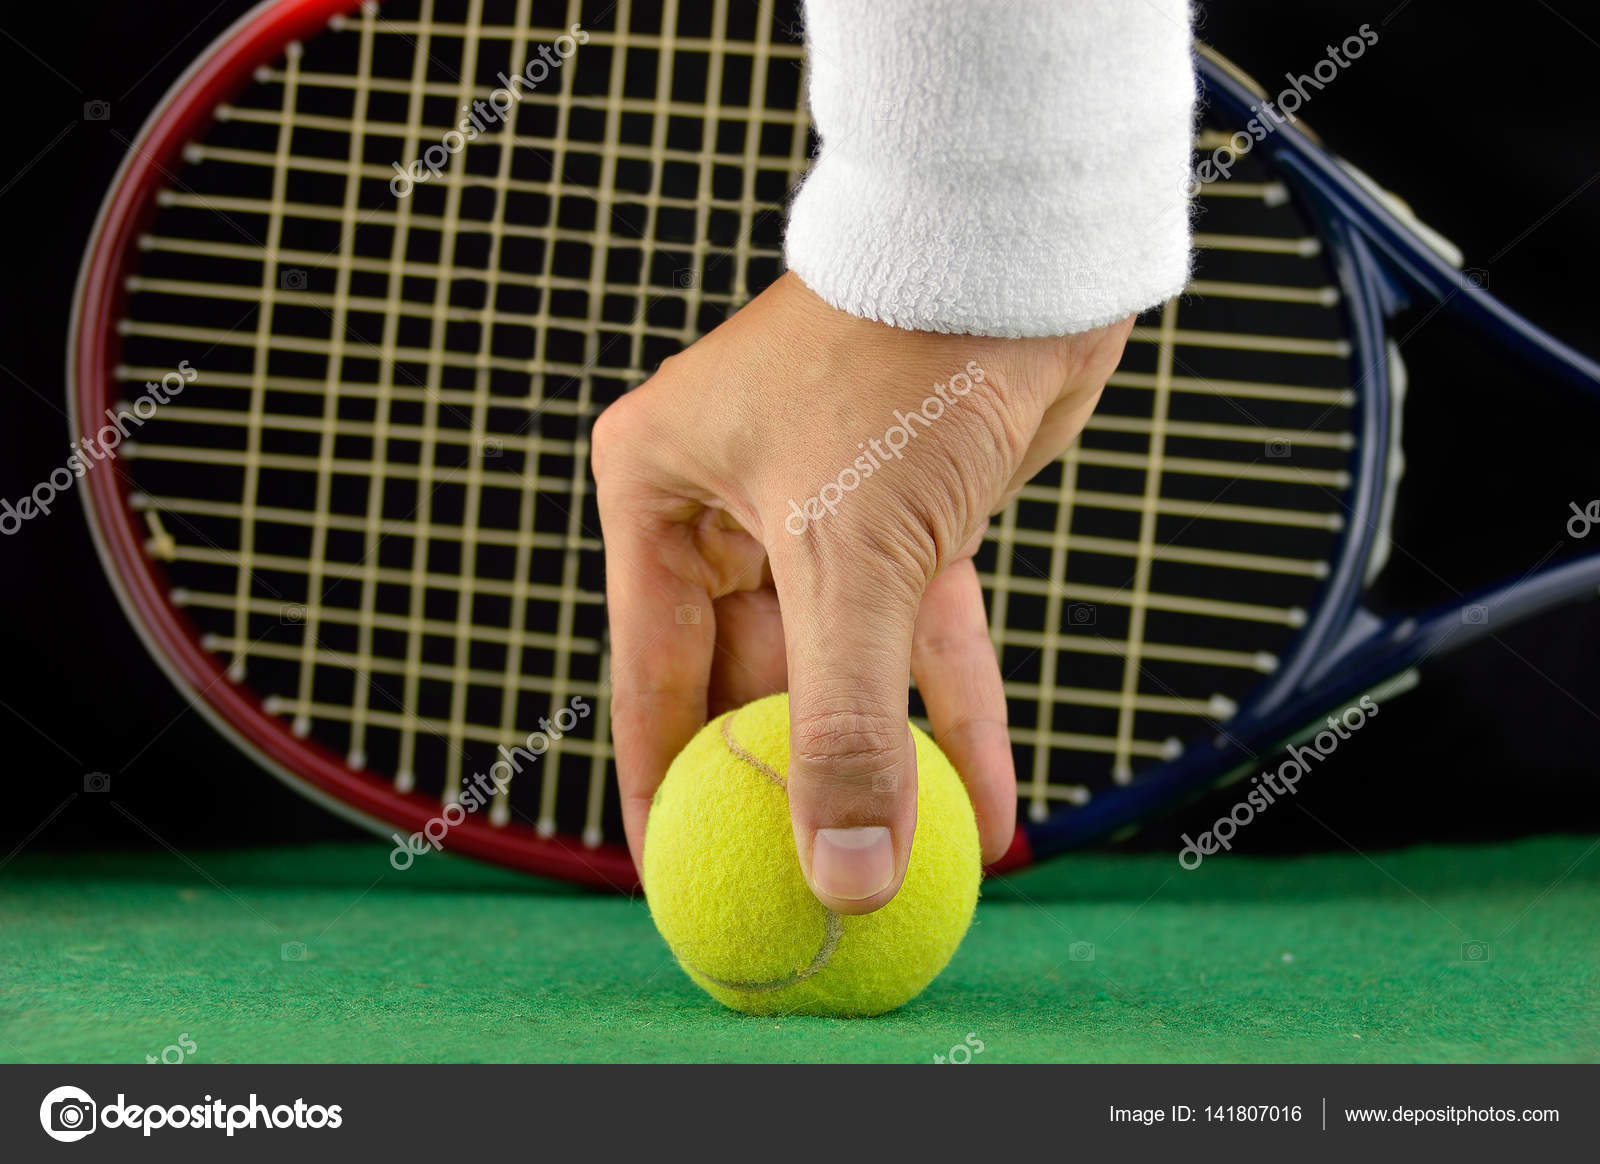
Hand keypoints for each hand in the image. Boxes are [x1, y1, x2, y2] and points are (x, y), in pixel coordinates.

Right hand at [592, 272, 1131, 912]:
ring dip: (889, 768)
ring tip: (912, 876)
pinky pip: (923, 643)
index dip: (670, 796)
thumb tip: (845, 879)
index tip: (686, 889)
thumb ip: (845, 728)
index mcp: (657, 495)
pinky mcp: (908, 519)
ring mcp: (820, 514)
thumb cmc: (897, 372)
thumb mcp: (854, 565)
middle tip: (812, 900)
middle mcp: (727, 505)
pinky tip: (990, 811)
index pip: (651, 682)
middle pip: (750, 686)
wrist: (1017, 253)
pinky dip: (955, 720)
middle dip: (793, 791)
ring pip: (848, 670)